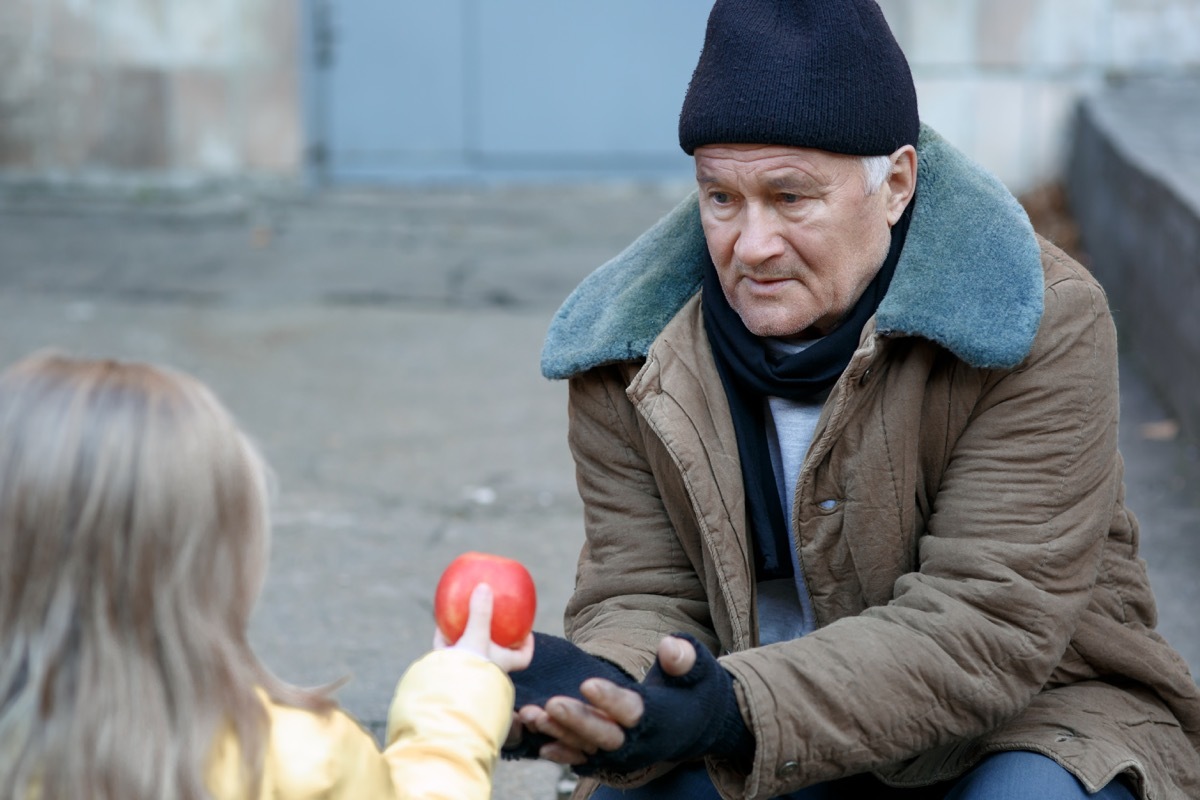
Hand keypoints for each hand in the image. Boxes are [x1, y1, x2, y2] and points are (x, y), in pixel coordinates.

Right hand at [434, 583, 534, 672]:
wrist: (443, 695)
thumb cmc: (469, 668)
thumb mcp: (478, 636)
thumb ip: (481, 612)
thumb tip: (484, 586)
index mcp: (501, 665)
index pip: (522, 657)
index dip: (527, 644)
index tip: (527, 630)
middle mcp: (485, 668)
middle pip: (495, 650)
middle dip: (495, 635)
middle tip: (494, 615)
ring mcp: (466, 670)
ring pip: (469, 649)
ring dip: (468, 632)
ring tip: (466, 613)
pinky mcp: (447, 670)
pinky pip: (447, 649)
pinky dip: (444, 635)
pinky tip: (440, 619)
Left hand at [521, 635, 696, 764]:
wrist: (698, 725)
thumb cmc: (694, 688)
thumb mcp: (698, 669)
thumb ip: (684, 657)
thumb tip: (670, 646)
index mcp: (662, 717)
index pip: (634, 710)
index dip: (611, 699)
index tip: (587, 684)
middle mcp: (642, 741)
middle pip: (606, 736)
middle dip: (577, 721)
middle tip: (551, 703)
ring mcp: (625, 753)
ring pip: (588, 748)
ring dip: (559, 733)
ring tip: (530, 715)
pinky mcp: (612, 757)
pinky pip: (585, 758)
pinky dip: (563, 753)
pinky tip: (541, 744)